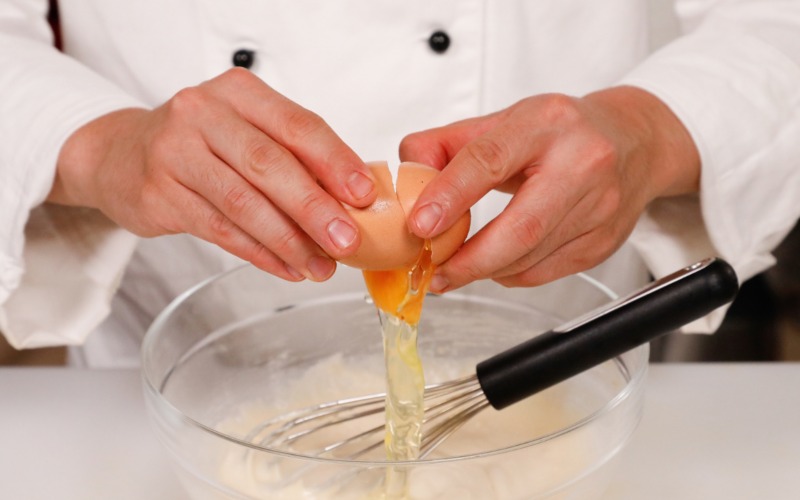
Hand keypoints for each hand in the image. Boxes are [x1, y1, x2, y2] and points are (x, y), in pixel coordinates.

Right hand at [48, 68, 376, 281]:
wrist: (122, 155)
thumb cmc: (203, 143)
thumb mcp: (247, 130)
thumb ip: (296, 157)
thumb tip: (355, 200)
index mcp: (239, 92)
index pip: (297, 125)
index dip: (335, 161)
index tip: (364, 194)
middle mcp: (203, 114)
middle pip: (270, 165)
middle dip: (315, 208)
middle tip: (347, 241)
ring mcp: (175, 153)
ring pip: (244, 204)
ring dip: (289, 241)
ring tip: (321, 267)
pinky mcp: (159, 194)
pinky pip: (220, 230)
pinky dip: (260, 254)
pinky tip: (287, 267)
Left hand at [399, 86, 699, 290]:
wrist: (634, 142)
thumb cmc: (562, 132)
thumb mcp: (503, 121)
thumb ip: (448, 144)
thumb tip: (407, 174)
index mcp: (547, 123)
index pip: (491, 160)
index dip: (450, 195)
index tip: (420, 225)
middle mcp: (582, 163)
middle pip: (521, 227)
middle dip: (469, 259)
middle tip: (433, 271)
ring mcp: (599, 208)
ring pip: (531, 257)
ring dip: (483, 270)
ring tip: (451, 270)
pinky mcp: (603, 243)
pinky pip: (544, 273)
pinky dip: (509, 274)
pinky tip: (493, 264)